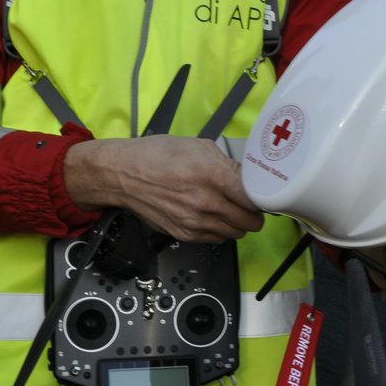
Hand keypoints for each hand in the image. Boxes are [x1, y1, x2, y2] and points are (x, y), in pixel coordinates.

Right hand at [64, 136, 265, 242]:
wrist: (123, 175)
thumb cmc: (156, 156)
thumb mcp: (198, 146)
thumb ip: (228, 164)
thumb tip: (248, 177)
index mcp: (212, 176)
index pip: (254, 197)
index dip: (262, 196)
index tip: (262, 194)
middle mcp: (205, 202)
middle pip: (250, 221)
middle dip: (253, 213)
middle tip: (248, 204)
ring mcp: (195, 222)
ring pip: (235, 233)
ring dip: (237, 223)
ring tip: (228, 209)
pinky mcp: (184, 234)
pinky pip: (216, 239)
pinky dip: (219, 230)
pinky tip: (211, 215)